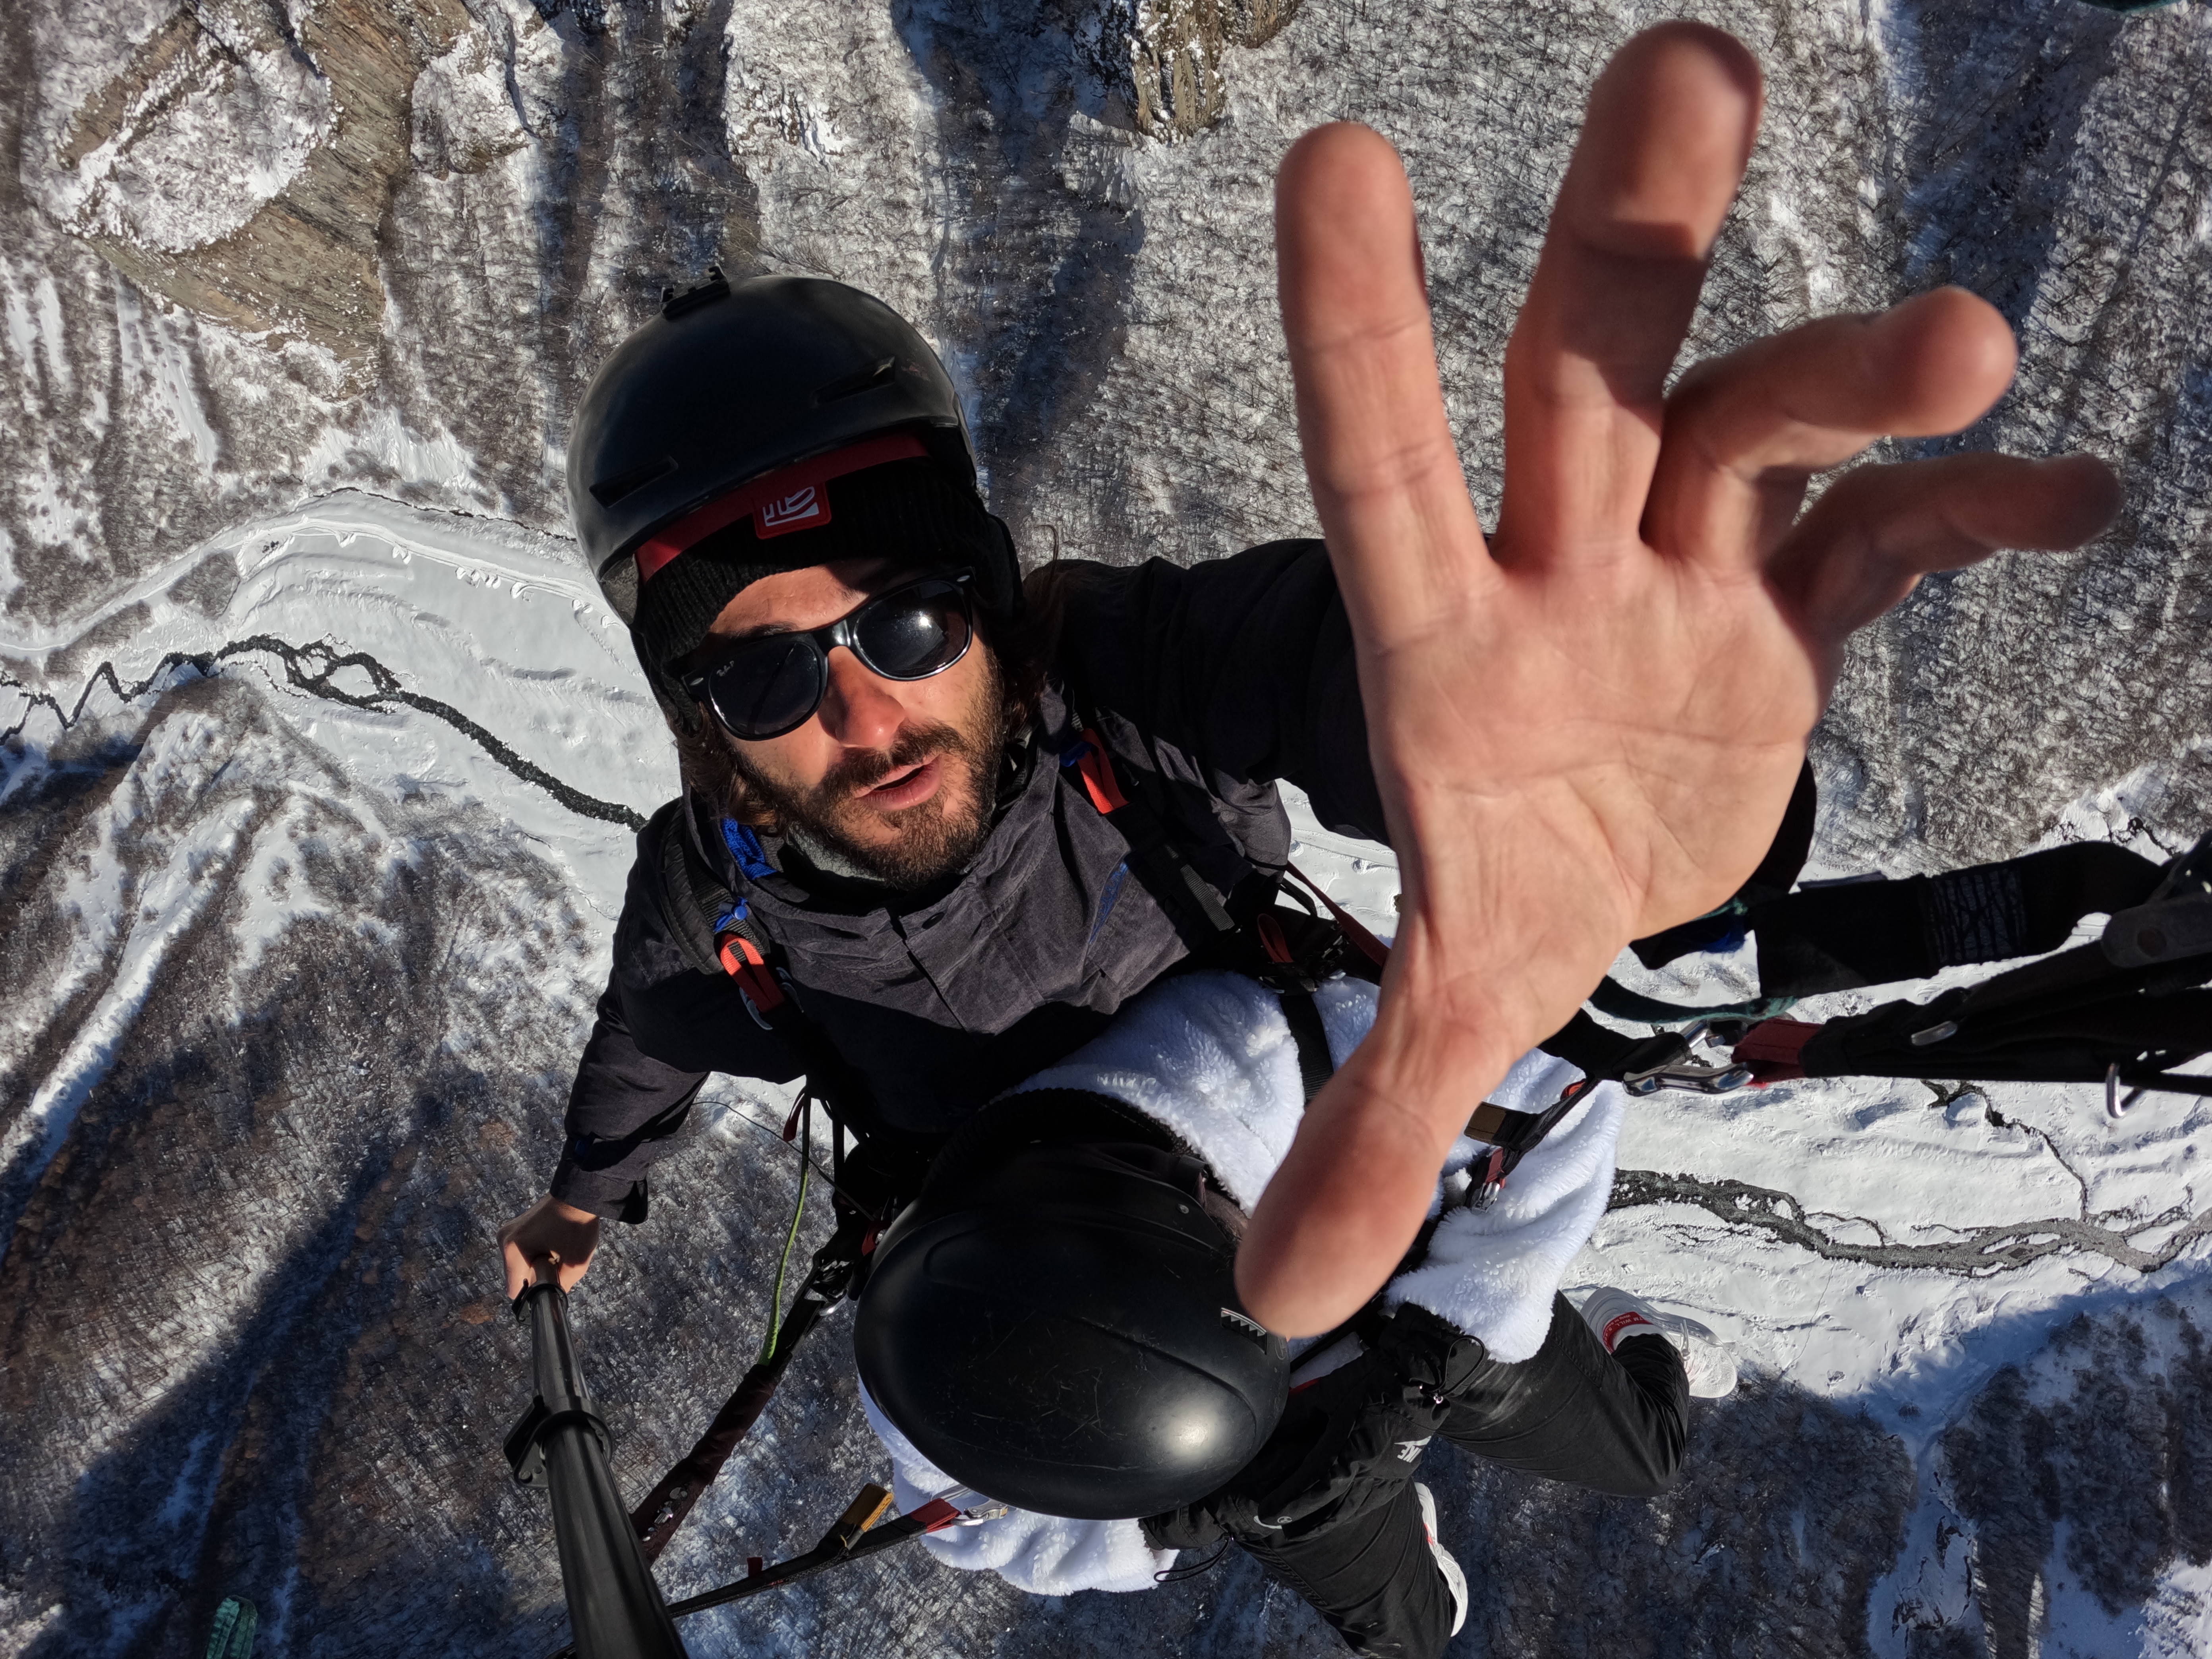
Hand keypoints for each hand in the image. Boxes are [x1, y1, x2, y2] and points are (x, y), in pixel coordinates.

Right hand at [499, 1194, 601, 1301]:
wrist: (581, 1192)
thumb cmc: (578, 1225)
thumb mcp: (576, 1263)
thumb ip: (561, 1287)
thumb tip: (553, 1299)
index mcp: (513, 1250)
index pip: (515, 1289)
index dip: (534, 1292)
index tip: (551, 1281)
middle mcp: (504, 1239)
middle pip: (518, 1275)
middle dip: (537, 1274)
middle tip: (558, 1260)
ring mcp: (508, 1230)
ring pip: (521, 1263)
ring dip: (538, 1262)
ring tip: (557, 1248)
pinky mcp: (516, 1225)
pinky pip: (523, 1250)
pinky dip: (537, 1251)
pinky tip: (553, 1241)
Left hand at [1237, 23, 2121, 1334]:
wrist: (1614, 871)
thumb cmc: (1515, 900)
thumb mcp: (1455, 1007)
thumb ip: (1374, 1125)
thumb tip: (1265, 1295)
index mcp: (1452, 650)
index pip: (1385, 470)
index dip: (1358, 333)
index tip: (1336, 160)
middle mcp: (1575, 568)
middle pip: (1595, 376)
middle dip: (1633, 235)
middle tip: (1689, 66)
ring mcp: (1697, 569)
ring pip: (1768, 424)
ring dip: (1861, 383)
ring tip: (1968, 355)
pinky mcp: (1802, 604)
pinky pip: (1892, 536)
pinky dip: (1970, 516)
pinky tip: (2071, 501)